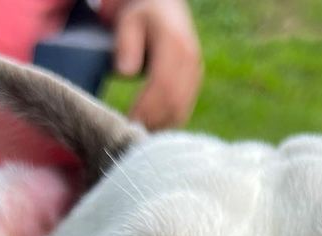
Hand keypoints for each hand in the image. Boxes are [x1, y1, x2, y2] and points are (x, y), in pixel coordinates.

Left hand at [98, 0, 201, 129]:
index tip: (128, 122)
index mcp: (176, 45)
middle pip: (174, 103)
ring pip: (181, 111)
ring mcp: (196, 74)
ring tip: (139, 135)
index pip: (163, 86)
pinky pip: (183, 111)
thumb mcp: (129, 21)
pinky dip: (167, 123)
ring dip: (160, 127)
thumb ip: (126, 44)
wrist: (167, 9)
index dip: (146, 108)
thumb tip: (125, 72)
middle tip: (132, 136)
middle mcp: (191, 61)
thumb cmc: (142, 15)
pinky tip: (150, 128)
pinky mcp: (194, 85)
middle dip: (152, 122)